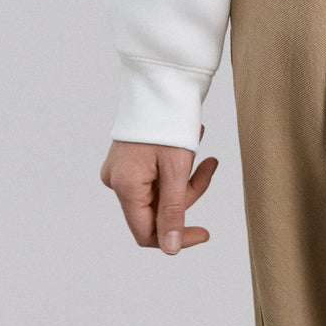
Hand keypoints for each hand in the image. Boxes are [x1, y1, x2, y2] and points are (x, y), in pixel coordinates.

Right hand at [100, 125, 218, 253]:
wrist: (161, 76)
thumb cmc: (168, 119)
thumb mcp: (176, 167)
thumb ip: (173, 211)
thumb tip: (169, 249)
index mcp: (124, 186)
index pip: (146, 232)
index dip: (176, 237)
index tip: (204, 232)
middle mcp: (116, 181)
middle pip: (156, 210)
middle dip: (187, 193)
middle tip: (209, 165)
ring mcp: (121, 169)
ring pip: (159, 191)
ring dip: (184, 175)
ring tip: (198, 143)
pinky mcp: (128, 159)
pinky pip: (155, 175)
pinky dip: (175, 165)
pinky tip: (189, 140)